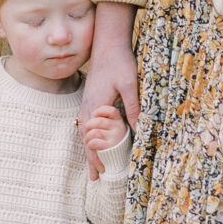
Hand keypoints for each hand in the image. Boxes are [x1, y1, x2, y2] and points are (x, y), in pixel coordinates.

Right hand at [78, 4, 137, 176]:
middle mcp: (88, 108)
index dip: (97, 158)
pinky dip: (88, 137)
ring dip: (88, 149)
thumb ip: (133, 107)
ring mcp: (87, 103)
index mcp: (96, 107)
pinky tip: (92, 141)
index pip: (93, 139)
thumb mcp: (130, 85)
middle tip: (95, 178)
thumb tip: (138, 129)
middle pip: (86, 140)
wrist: (108, 44)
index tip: (101, 173)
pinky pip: (86, 123)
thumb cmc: (120, 63)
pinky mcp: (90, 98)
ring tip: (93, 165)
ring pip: (84, 132)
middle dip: (91, 159)